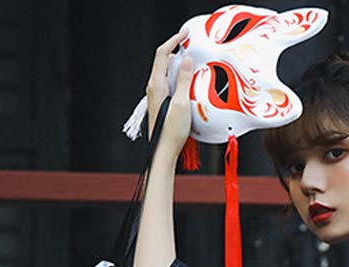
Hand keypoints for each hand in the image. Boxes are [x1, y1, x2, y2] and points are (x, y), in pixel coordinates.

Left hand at [146, 29, 192, 159]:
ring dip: (181, 68)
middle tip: (194, 51)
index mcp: (156, 84)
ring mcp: (156, 95)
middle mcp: (153, 88)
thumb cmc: (171, 131)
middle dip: (179, 52)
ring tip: (195, 70)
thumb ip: (183, 80)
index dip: (174, 40)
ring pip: (168, 73)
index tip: (185, 34)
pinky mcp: (161, 103)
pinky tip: (190, 88)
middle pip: (165, 61)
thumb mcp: (181, 103)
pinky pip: (170, 84)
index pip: (162, 53)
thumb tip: (186, 59)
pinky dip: (180, 80)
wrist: (163, 152)